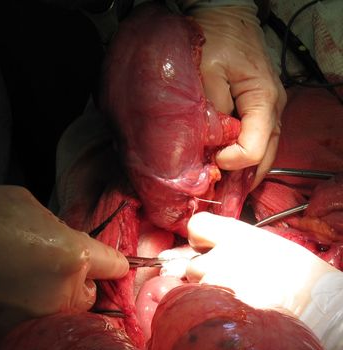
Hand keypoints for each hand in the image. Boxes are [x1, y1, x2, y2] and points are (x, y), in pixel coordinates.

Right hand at [0, 186, 128, 346]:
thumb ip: (58, 229)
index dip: (116, 263)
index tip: (116, 266)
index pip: (117, 265)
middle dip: (77, 284)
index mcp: (73, 256)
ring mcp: (35, 324)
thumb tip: (68, 244)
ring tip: (18, 286)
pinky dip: (23, 318)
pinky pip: (31, 330)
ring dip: (51, 304)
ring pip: (62, 318)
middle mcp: (61, 296)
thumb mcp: (23, 204)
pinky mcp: (7, 343)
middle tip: (49, 270)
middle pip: (90, 297)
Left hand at [186, 212, 335, 315]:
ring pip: (197, 291)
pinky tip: (237, 312)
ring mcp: (216, 285)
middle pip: (193, 264)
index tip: (208, 246)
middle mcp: (220, 257)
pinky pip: (205, 310)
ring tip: (239, 298)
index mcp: (235, 235)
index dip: (200, 238)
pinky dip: (215, 312)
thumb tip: (210, 252)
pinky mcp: (217, 310)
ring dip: (210, 295)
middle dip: (205, 273)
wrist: (315, 305)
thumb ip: (233, 245)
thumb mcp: (266, 246)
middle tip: (228, 280)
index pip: (196, 225)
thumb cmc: (300, 276)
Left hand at [190, 5, 286, 187]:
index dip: (231, 163)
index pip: (253, 149)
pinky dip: (245, 159)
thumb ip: (209, 111)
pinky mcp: (260, 109)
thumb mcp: (205, 73)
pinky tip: (230, 170)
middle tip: (223, 201)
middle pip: (265, 157)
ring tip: (227, 193)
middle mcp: (273, 109)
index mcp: (263, 101)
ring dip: (246, 174)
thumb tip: (207, 145)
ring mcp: (270, 110)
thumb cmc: (215, 37)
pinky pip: (258, 141)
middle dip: (243, 181)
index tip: (211, 163)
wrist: (225, 15)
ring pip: (264, 152)